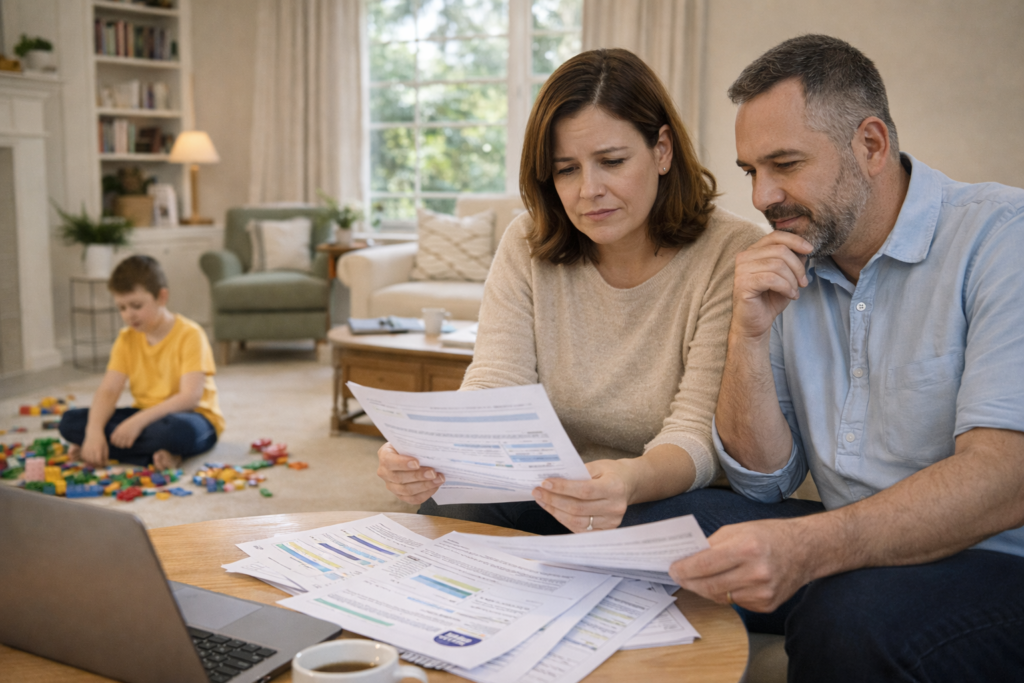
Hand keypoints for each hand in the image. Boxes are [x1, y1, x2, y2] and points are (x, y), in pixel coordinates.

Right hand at [81, 432, 109, 466]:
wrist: (94, 433)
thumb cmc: (102, 441)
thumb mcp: (106, 448)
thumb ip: (105, 456)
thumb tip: (105, 464)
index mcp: (98, 449)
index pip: (98, 460)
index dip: (101, 463)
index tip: (103, 463)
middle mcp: (91, 449)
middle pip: (92, 461)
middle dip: (96, 464)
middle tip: (99, 463)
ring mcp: (86, 449)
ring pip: (87, 460)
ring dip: (91, 462)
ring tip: (95, 461)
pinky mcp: (82, 449)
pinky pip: (83, 457)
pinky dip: (86, 459)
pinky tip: (90, 458)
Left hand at [110, 415, 144, 448]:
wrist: (138, 421)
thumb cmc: (130, 423)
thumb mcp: (121, 426)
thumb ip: (117, 432)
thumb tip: (112, 438)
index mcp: (117, 431)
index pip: (112, 441)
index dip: (115, 443)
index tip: (118, 442)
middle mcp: (121, 434)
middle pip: (117, 444)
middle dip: (119, 445)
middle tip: (123, 444)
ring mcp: (126, 436)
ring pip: (122, 446)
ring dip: (124, 446)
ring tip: (127, 443)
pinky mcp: (132, 437)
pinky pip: (128, 445)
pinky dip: (129, 445)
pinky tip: (131, 443)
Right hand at [376, 442, 443, 504]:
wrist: (410, 454)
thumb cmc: (410, 446)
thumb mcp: (409, 441)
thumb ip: (415, 443)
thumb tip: (431, 446)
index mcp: (385, 455)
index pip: (389, 461)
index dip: (403, 463)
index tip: (417, 462)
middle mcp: (385, 472)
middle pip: (399, 478)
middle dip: (418, 476)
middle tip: (433, 472)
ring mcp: (392, 486)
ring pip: (406, 490)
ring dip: (425, 485)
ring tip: (438, 479)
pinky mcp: (401, 495)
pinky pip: (413, 499)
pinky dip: (426, 493)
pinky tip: (435, 486)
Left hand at [532, 459, 634, 532]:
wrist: (629, 484)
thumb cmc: (611, 473)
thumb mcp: (597, 466)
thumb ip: (578, 473)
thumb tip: (552, 480)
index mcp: (614, 487)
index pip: (584, 490)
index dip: (562, 488)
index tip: (545, 483)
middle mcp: (615, 507)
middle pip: (577, 508)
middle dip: (553, 500)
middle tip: (537, 491)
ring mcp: (611, 522)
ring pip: (576, 521)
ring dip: (555, 511)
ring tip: (542, 500)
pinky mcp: (606, 530)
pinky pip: (580, 529)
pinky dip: (564, 520)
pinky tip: (554, 510)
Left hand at [669, 518, 814, 612]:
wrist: (805, 550)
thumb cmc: (769, 535)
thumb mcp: (738, 529)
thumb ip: (712, 544)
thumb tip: (688, 558)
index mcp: (747, 548)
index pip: (705, 564)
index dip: (684, 569)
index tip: (672, 569)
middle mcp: (756, 573)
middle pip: (709, 585)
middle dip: (689, 581)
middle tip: (678, 576)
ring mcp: (762, 592)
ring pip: (720, 597)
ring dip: (705, 588)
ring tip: (696, 579)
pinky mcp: (766, 605)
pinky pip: (735, 602)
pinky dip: (726, 593)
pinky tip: (725, 583)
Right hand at [731, 232, 813, 339]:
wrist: (755, 323)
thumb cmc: (769, 300)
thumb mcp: (786, 276)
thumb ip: (793, 261)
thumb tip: (804, 249)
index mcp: (753, 251)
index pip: (775, 236)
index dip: (795, 240)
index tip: (810, 250)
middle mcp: (744, 257)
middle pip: (780, 250)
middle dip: (797, 267)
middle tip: (804, 282)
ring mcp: (741, 270)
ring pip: (778, 265)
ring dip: (792, 280)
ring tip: (795, 291)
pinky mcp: (743, 284)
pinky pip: (772, 279)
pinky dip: (786, 287)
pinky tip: (790, 295)